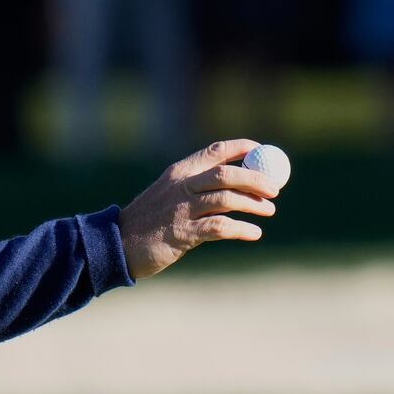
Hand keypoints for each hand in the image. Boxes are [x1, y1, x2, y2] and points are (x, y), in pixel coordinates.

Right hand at [118, 139, 280, 280]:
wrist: (118, 244)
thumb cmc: (149, 220)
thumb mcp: (169, 195)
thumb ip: (196, 187)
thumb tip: (236, 182)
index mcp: (179, 172)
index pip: (214, 151)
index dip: (242, 149)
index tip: (263, 153)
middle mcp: (181, 186)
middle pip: (225, 174)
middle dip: (255, 178)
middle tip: (275, 188)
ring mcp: (181, 209)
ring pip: (226, 198)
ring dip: (252, 204)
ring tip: (269, 211)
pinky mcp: (183, 233)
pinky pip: (220, 227)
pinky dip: (241, 229)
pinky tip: (254, 233)